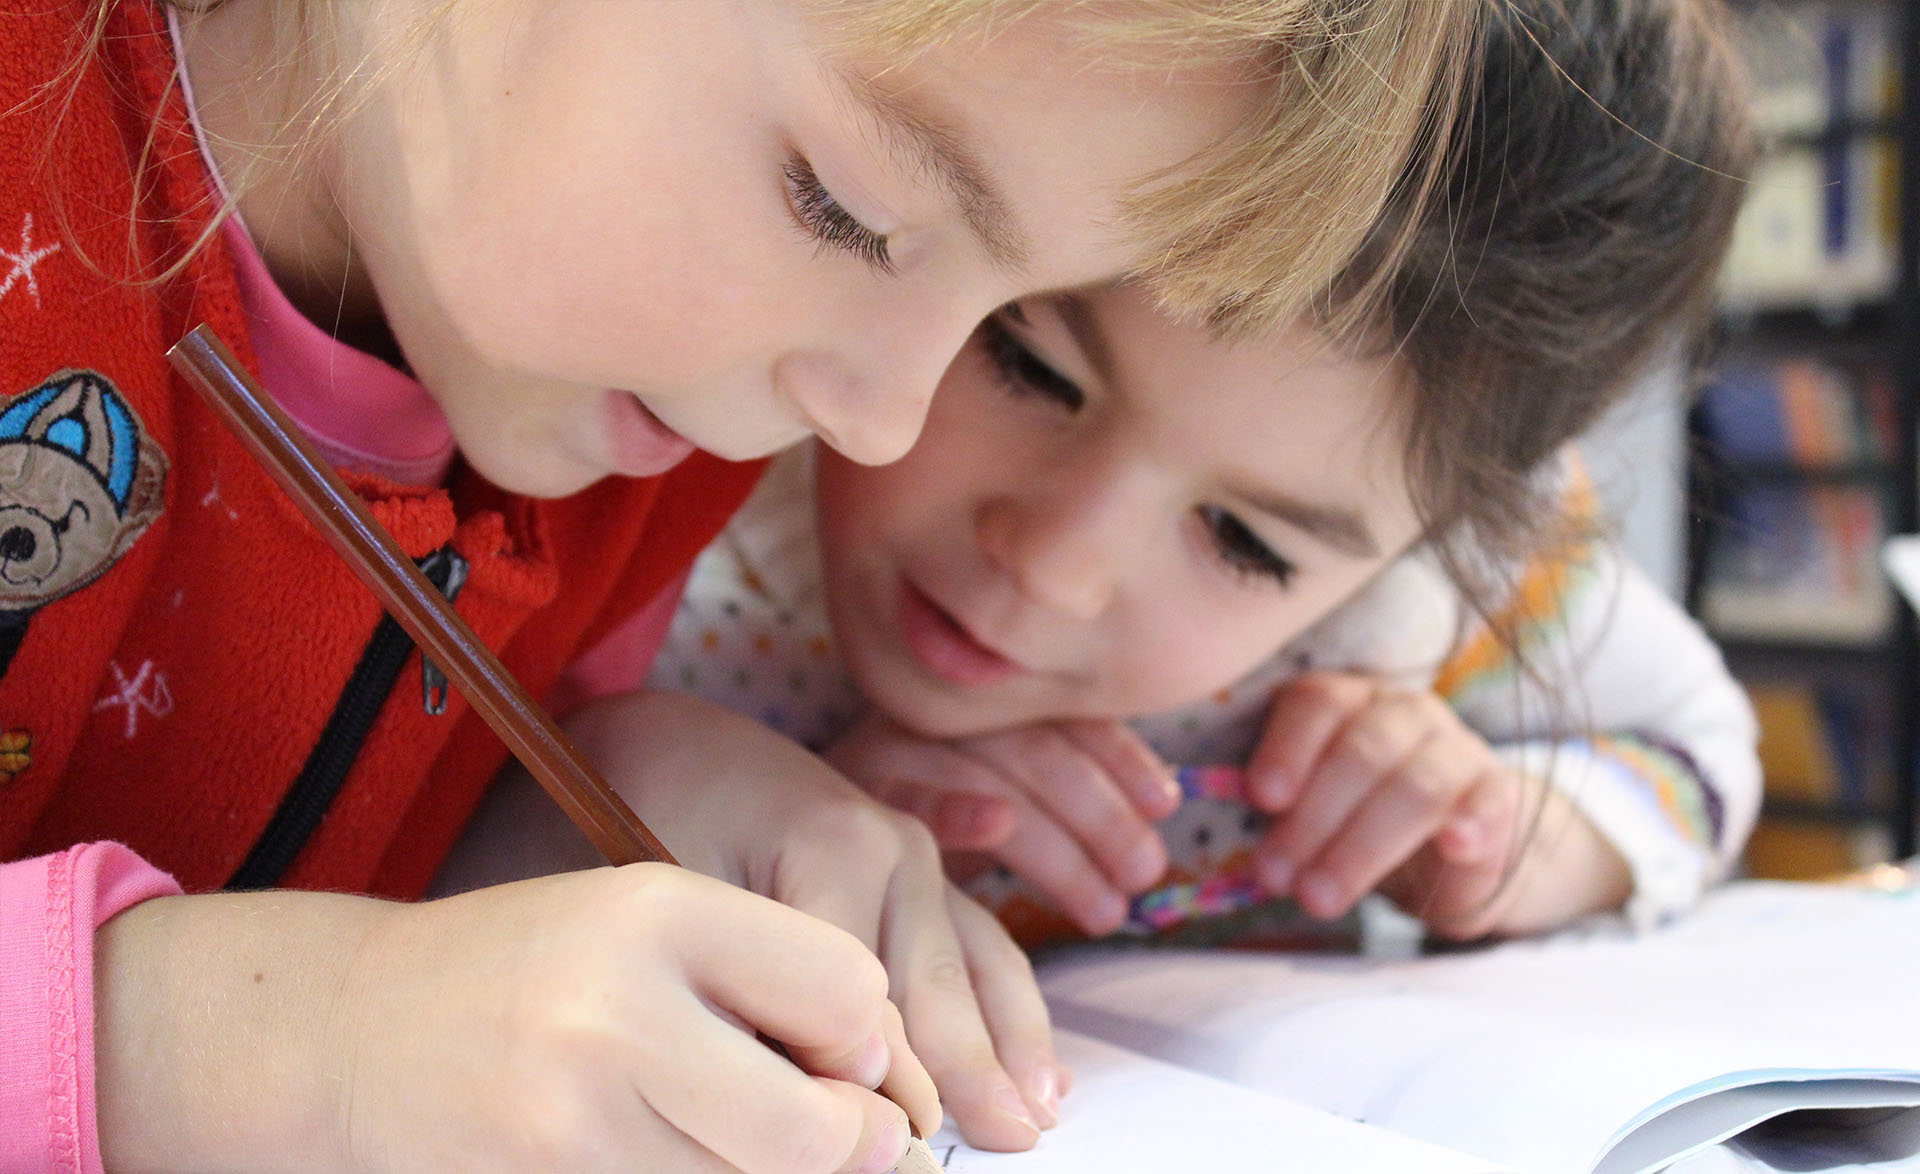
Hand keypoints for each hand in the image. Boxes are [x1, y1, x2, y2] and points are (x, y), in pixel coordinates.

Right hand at [95, 868, 929, 1172]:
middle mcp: (621, 1008)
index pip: (847, 989)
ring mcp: (577, 1112)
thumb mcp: (644, 920)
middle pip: (814, 1128)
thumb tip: (888, 1085)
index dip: (864, 1038)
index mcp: (661, 909)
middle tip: (840, 1133)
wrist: (353, 1026)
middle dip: (848, 1142)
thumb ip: (765, 975)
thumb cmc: (528, 967)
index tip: (838, 1052)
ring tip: (720, 1122)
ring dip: (766, 1170)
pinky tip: (665, 1144)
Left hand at [565, 691, 1067, 1150]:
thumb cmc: (659, 812)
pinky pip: (983, 949)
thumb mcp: (678, 890)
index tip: (893, 1145)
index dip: (877, 1080)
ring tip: (1039, 1118)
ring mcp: (919, 859)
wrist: (674, 742)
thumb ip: (742, 978)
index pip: (864, 993)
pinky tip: (1043, 1070)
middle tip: (1008, 1145)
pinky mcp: (922, 874)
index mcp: (840, 847)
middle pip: (937, 986)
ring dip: (1012, 1050)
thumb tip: (793, 1082)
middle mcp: (898, 849)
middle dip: (970, 1074)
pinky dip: (1012, 1013)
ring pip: (979, 969)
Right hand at [826, 712, 1180, 936]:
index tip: (1165, 805)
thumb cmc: (908, 817)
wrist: (765, 808)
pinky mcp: (849, 790)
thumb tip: (1158, 811)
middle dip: (1101, 814)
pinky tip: (997, 826)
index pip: (1062, 715)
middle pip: (1036, 749)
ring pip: (993, 776)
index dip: (1120, 755)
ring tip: (1106, 907)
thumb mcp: (987, 797)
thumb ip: (1055, 796)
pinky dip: (957, 805)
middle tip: (1143, 875)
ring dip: (1058, 843)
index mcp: (976, 701)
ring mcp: (893, 746)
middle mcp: (937, 713)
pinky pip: (910, 795)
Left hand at [1246, 670, 1625, 937]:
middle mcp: (1404, 711)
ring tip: (1321, 897)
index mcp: (1348, 701)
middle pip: (1360, 752)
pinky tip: (1452, 846)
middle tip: (1278, 876)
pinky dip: (1470, 824)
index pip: (1317, 703)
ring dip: (1362, 846)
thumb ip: (1280, 813)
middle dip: (1313, 819)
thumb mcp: (1312, 812)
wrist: (1449, 851)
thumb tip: (1244, 839)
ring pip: (1415, 785)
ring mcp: (1457, 748)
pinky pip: (1488, 803)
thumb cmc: (1358, 822)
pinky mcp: (1499, 794)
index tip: (1261, 799)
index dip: (1287, 748)